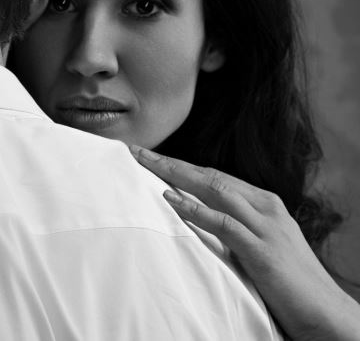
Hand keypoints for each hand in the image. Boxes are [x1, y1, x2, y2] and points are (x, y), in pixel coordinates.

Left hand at [129, 145, 359, 340]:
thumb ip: (232, 225)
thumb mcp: (258, 242)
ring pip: (215, 190)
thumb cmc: (287, 279)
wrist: (327, 314)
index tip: (151, 157)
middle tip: (139, 152)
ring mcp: (265, 227)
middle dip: (171, 163)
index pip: (214, 175)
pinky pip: (224, 224)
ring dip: (177, 176)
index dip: (180, 165)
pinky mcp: (263, 251)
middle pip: (210, 176)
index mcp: (262, 203)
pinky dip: (195, 211)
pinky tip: (171, 200)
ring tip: (147, 166)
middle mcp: (264, 207)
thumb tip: (193, 213)